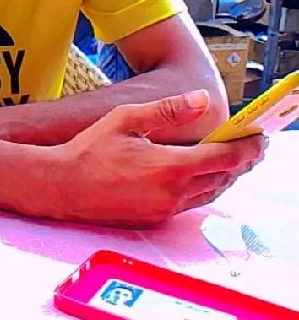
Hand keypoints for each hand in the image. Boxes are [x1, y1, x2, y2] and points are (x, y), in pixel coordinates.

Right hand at [50, 90, 264, 227]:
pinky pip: (190, 204)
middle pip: (223, 178)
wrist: (60, 187)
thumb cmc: (89, 150)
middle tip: (253, 146)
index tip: (260, 138)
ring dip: (224, 176)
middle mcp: (173, 193)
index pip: (225, 157)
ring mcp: (164, 210)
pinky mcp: (154, 219)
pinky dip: (203, 188)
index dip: (248, 148)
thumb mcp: (127, 119)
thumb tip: (202, 100)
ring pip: (209, 193)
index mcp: (170, 167)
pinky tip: (200, 175)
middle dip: (242, 161)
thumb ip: (168, 110)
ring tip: (233, 159)